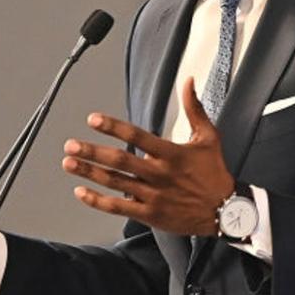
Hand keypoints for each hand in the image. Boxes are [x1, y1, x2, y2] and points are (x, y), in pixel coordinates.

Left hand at [62, 77, 234, 235]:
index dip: (113, 127)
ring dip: (90, 172)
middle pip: (120, 161)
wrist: (226, 211)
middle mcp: (159, 174)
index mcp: (171, 153)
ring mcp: (153, 196)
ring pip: (115, 183)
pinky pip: (118, 207)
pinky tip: (81, 191)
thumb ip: (194, 108)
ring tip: (68, 163)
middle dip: (92, 152)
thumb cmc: (214, 172)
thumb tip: (189, 81)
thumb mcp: (209, 137)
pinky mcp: (150, 214)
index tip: (93, 119)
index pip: (137, 136)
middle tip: (70, 145)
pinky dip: (98, 200)